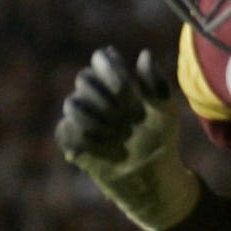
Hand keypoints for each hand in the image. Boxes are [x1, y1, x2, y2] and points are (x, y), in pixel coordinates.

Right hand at [55, 47, 202, 230]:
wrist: (152, 175)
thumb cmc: (161, 140)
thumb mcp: (165, 111)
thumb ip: (155, 83)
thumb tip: (143, 55)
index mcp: (118, 84)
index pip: (101, 59)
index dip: (108, 67)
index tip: (126, 87)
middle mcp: (98, 97)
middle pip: (83, 78)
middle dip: (104, 95)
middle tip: (125, 114)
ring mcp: (84, 118)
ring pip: (71, 103)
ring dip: (93, 117)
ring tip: (113, 132)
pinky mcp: (73, 140)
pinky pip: (65, 130)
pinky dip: (83, 137)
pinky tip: (103, 146)